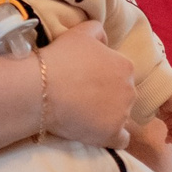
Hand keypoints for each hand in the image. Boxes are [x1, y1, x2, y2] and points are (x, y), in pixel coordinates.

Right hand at [38, 24, 137, 147]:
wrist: (42, 88)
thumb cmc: (60, 58)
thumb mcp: (80, 32)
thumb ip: (99, 32)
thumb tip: (106, 41)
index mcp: (125, 66)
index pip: (122, 74)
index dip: (104, 78)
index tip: (86, 81)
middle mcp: (130, 90)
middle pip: (124, 96)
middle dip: (108, 97)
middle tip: (83, 98)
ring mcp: (123, 114)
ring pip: (122, 117)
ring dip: (108, 117)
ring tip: (83, 116)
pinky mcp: (112, 134)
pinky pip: (121, 140)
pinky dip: (111, 138)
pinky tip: (97, 134)